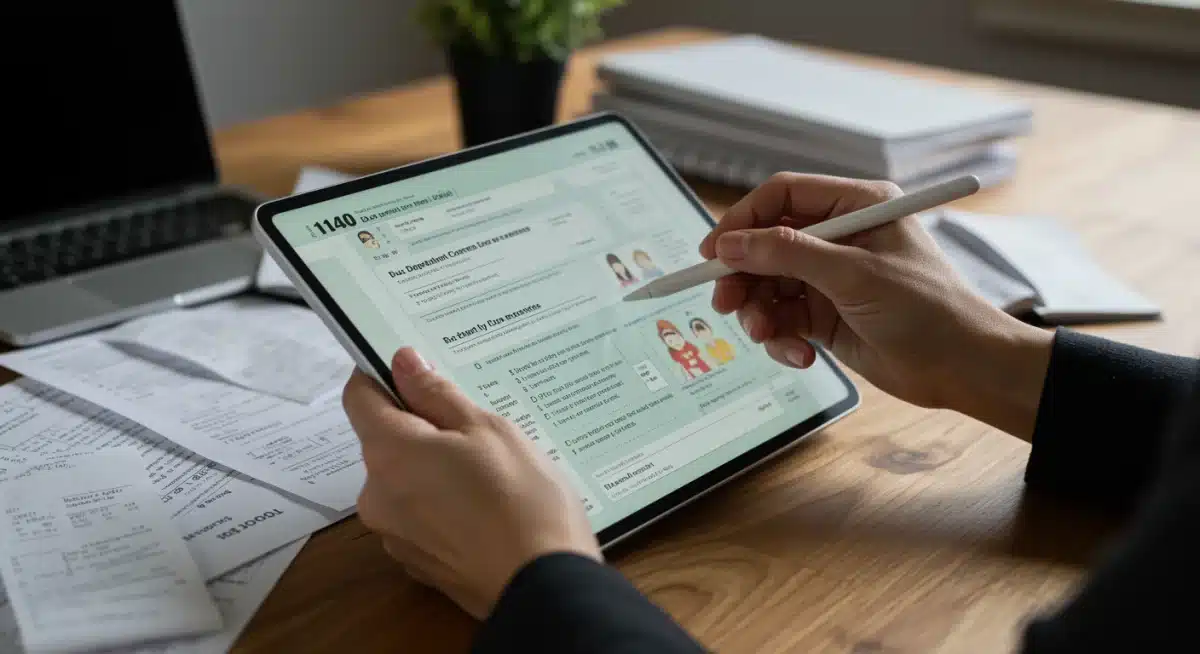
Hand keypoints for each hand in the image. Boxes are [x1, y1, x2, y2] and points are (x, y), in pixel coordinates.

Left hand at [342, 348, 600, 617]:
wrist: (544, 587)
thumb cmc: (522, 499)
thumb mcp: (487, 429)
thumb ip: (437, 395)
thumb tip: (403, 362)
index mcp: (389, 453)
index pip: (360, 397)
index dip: (382, 375)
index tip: (416, 369)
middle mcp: (377, 495)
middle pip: (386, 442)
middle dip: (422, 427)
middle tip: (477, 424)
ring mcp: (395, 535)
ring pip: (406, 481)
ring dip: (436, 467)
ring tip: (492, 470)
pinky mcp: (418, 563)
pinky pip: (422, 516)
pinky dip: (445, 503)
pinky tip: (488, 505)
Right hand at [700, 173, 1052, 437]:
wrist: (963, 369)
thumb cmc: (929, 309)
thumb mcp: (853, 275)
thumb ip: (787, 255)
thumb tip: (731, 245)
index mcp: (856, 206)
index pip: (781, 197)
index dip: (742, 221)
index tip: (713, 252)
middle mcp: (840, 238)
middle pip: (765, 244)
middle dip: (743, 275)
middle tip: (726, 302)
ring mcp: (831, 278)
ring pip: (767, 286)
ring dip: (759, 313)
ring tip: (767, 334)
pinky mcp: (826, 315)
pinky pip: (782, 319)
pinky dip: (781, 338)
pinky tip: (802, 355)